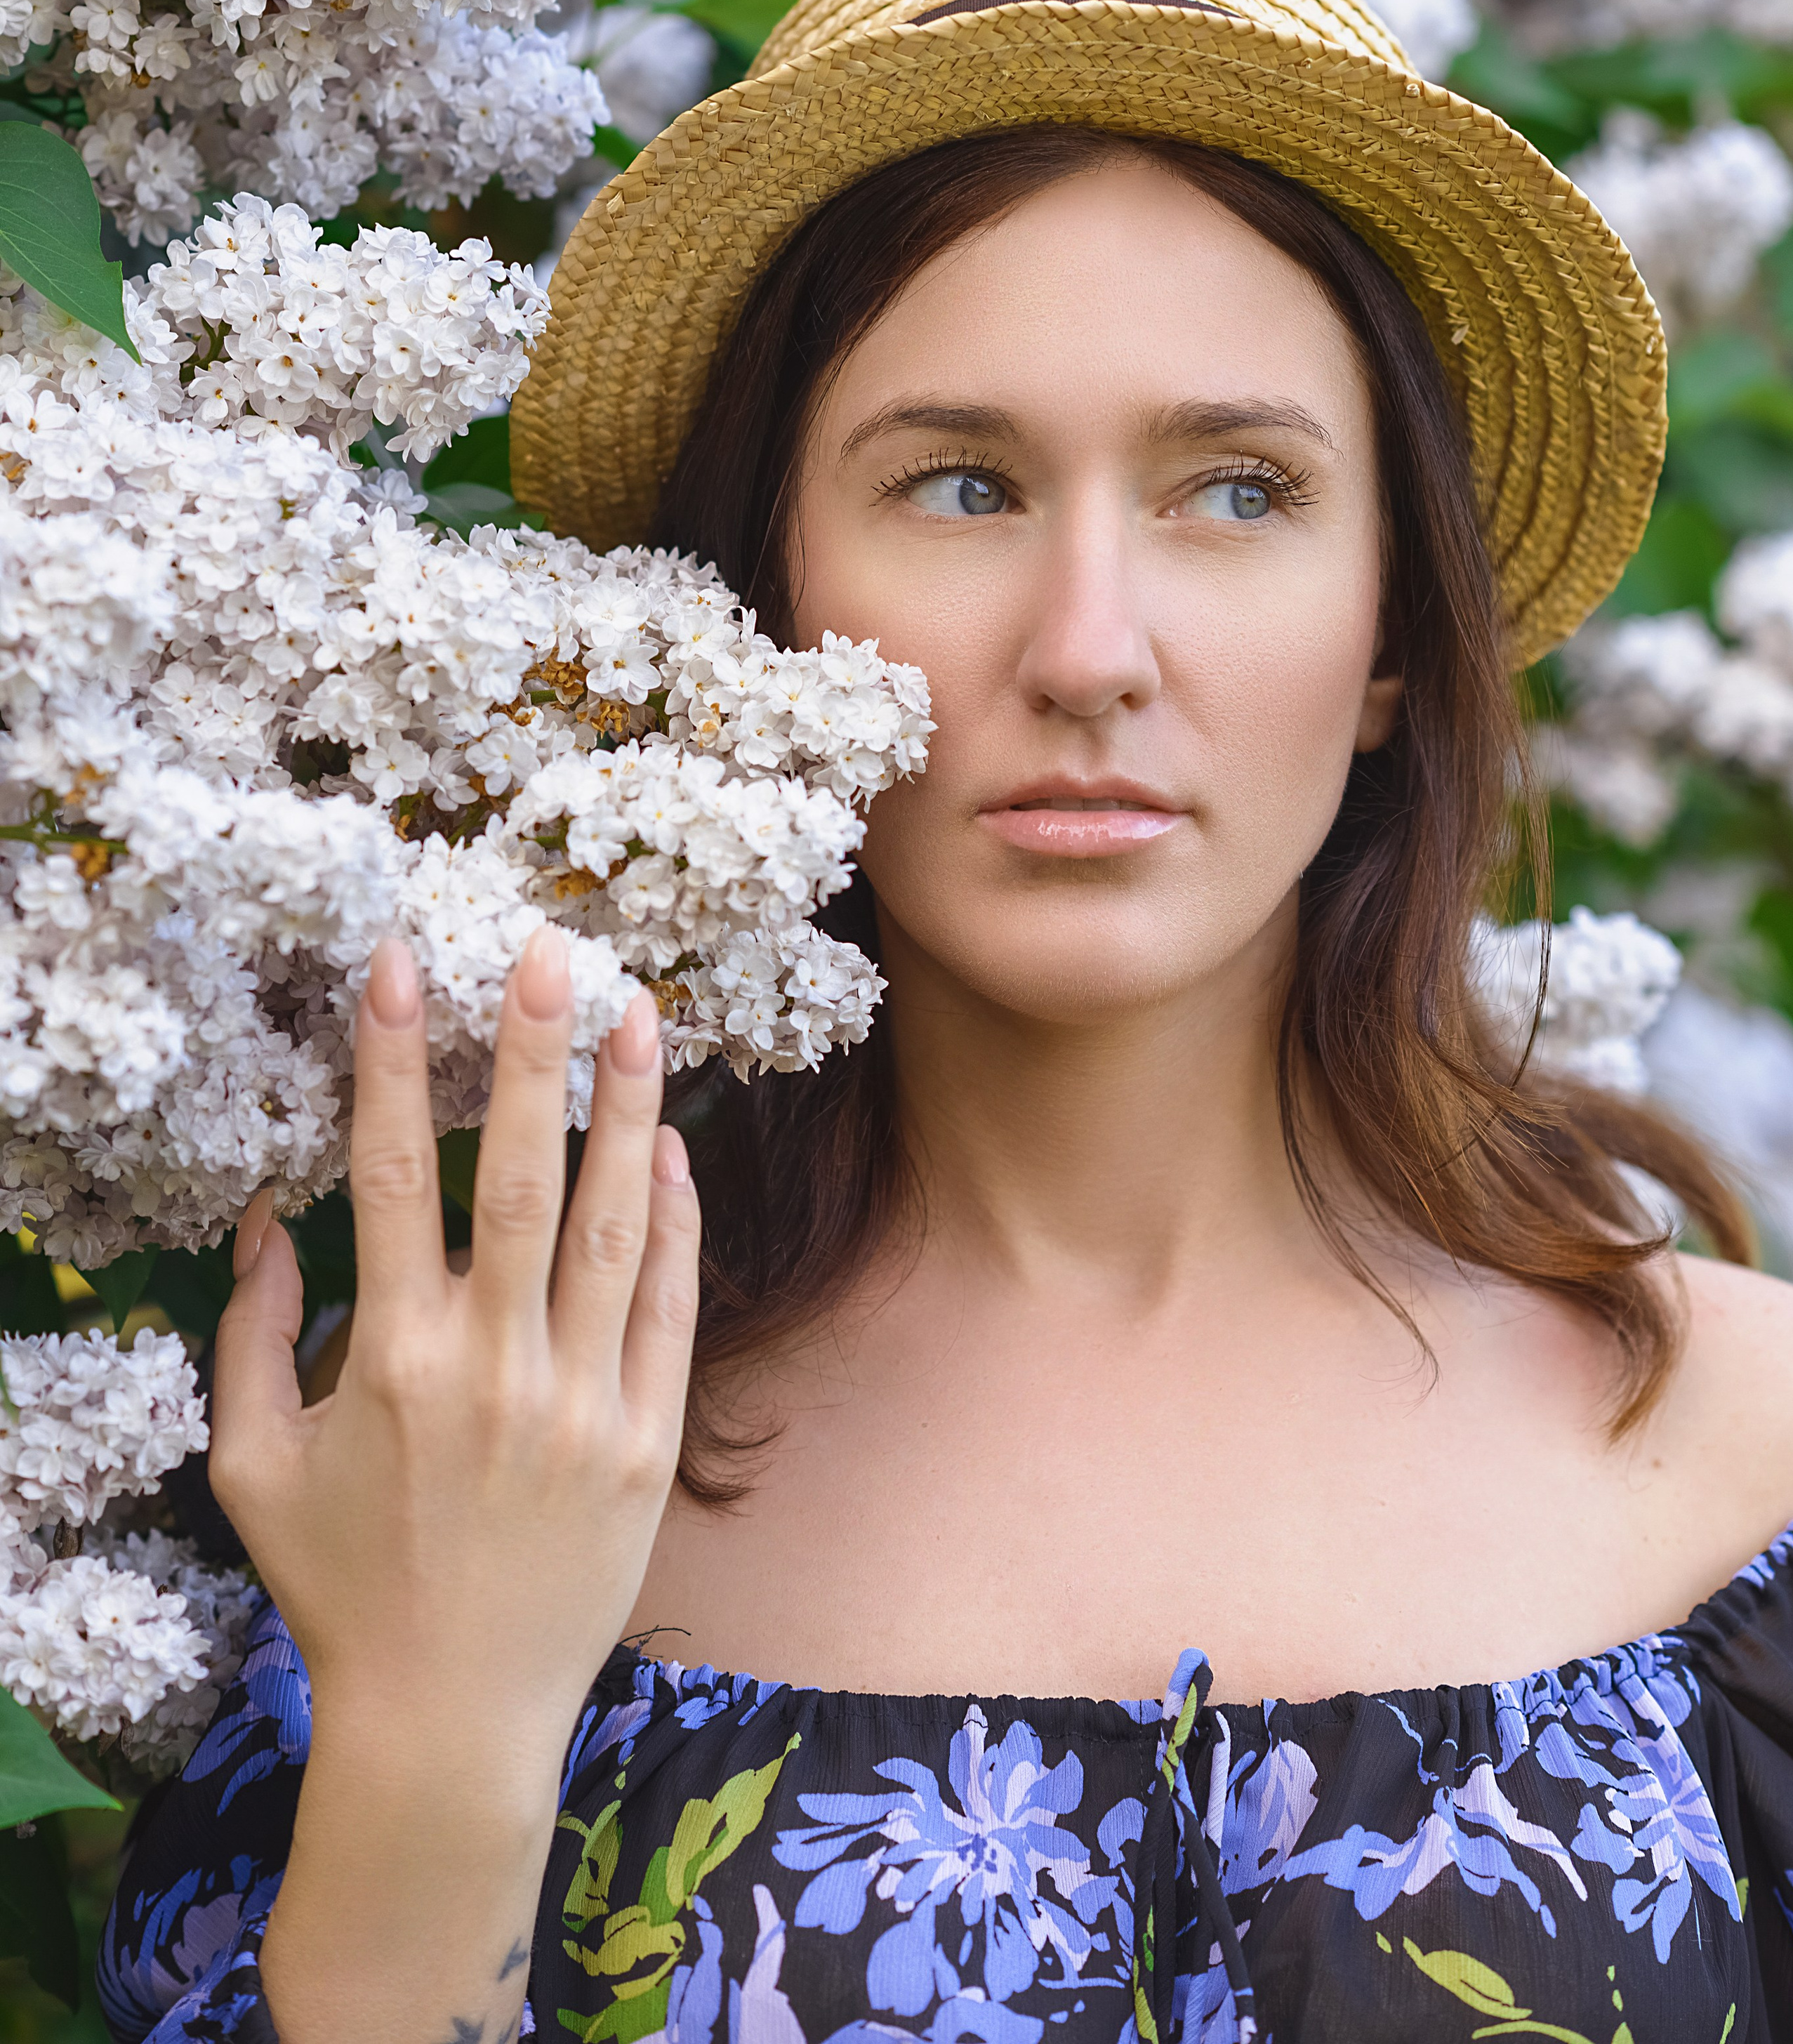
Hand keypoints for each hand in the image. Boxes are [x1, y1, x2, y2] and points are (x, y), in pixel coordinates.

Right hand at [211, 928, 699, 1765]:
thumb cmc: (340, 1586)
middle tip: (549, 949)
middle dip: (530, 1053)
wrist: (449, 1717)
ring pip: (610, 1225)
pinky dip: (671, 1220)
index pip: (387, 1172)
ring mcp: (579, 1402)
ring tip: (640, 1010)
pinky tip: (671, 1146)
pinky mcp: (645, 1441)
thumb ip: (249, 1334)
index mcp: (389, 1357)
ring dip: (627, 1110)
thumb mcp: (254, 1465)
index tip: (400, 964)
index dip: (389, 1058)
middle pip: (516, 1175)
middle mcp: (490, 1366)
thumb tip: (264, 1215)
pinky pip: (666, 1305)